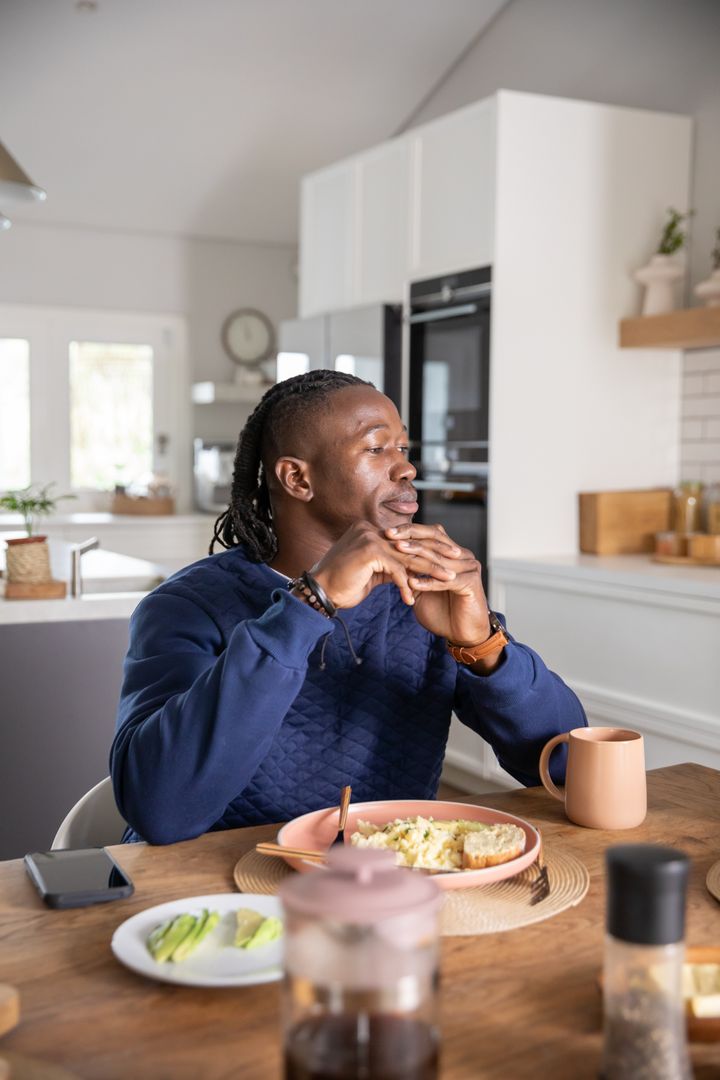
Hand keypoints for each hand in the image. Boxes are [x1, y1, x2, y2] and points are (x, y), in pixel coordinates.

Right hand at [309, 521, 458, 609]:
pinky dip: (405, 586)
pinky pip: (396, 570)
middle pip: (411, 544)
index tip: (447, 560)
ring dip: (429, 571)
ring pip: (408, 556)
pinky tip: (411, 601)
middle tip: (456, 566)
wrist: (319, 592)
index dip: (428, 549)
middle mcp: (370, 529)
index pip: (407, 539)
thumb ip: (390, 564)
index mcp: (371, 530)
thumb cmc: (343, 584)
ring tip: (447, 581)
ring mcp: (369, 538)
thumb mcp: (372, 571)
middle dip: (436, 557)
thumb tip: (411, 568)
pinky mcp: (369, 552)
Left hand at [384, 523, 491, 644]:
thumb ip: (411, 574)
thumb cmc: (442, 612)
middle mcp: (463, 556)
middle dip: (410, 537)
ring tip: (397, 551)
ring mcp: (469, 567)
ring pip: (438, 558)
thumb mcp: (422, 590)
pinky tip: (411, 583)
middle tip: (389, 535)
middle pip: (435, 540)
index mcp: (453, 553)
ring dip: (416, 555)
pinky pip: (446, 580)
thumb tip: (390, 561)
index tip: (387, 532)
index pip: (430, 534)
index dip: (409, 531)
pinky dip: (428, 582)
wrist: (462, 633)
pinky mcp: (471, 582)